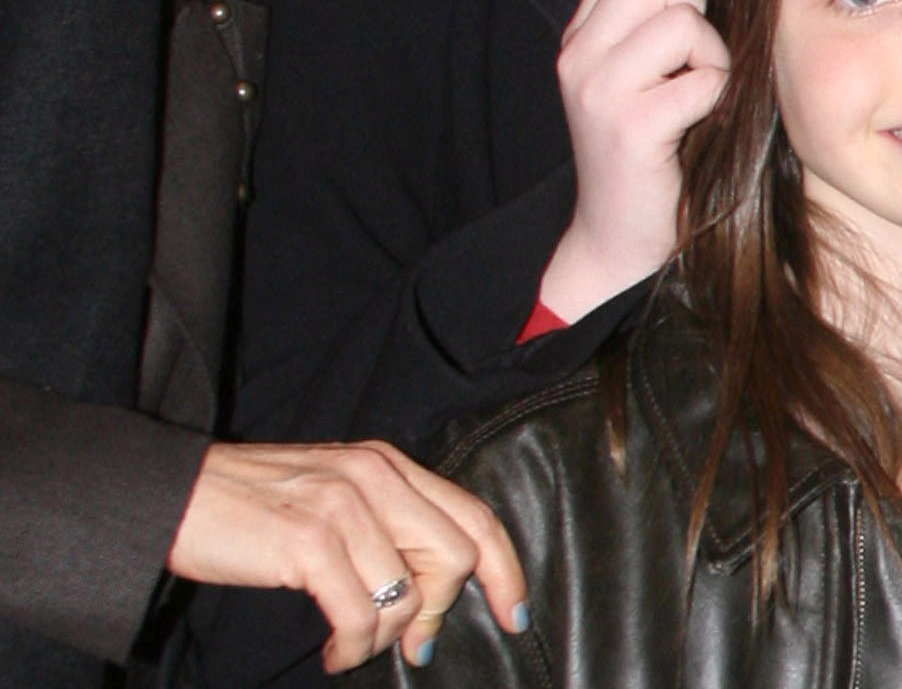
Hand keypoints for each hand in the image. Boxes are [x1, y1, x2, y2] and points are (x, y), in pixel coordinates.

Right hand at [168, 440, 527, 671]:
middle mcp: (375, 477)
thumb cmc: (251, 507)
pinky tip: (336, 651)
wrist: (172, 496)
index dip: (504, 568)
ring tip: (354, 647)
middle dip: (441, 612)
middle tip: (413, 646)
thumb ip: (386, 526)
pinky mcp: (310, 543)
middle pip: (455, 555)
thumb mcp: (333, 495)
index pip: (474, 514)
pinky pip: (363, 614)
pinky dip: (355, 645)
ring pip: (410, 593)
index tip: (514, 612)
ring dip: (386, 639)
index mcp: (387, 465)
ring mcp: (343, 508)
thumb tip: (429, 597)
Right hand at [538, 0, 726, 320]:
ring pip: (682, 20)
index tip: (691, 17)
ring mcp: (597, 89)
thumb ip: (662, 16)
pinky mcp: (628, 127)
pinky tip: (699, 123)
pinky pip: (703, 78)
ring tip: (696, 95)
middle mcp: (578, 54)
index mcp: (582, 33)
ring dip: (713, 56)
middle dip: (698, 11)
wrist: (619, 237)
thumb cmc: (656, 146)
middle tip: (694, 64)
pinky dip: (718, 97)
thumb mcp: (644, 70)